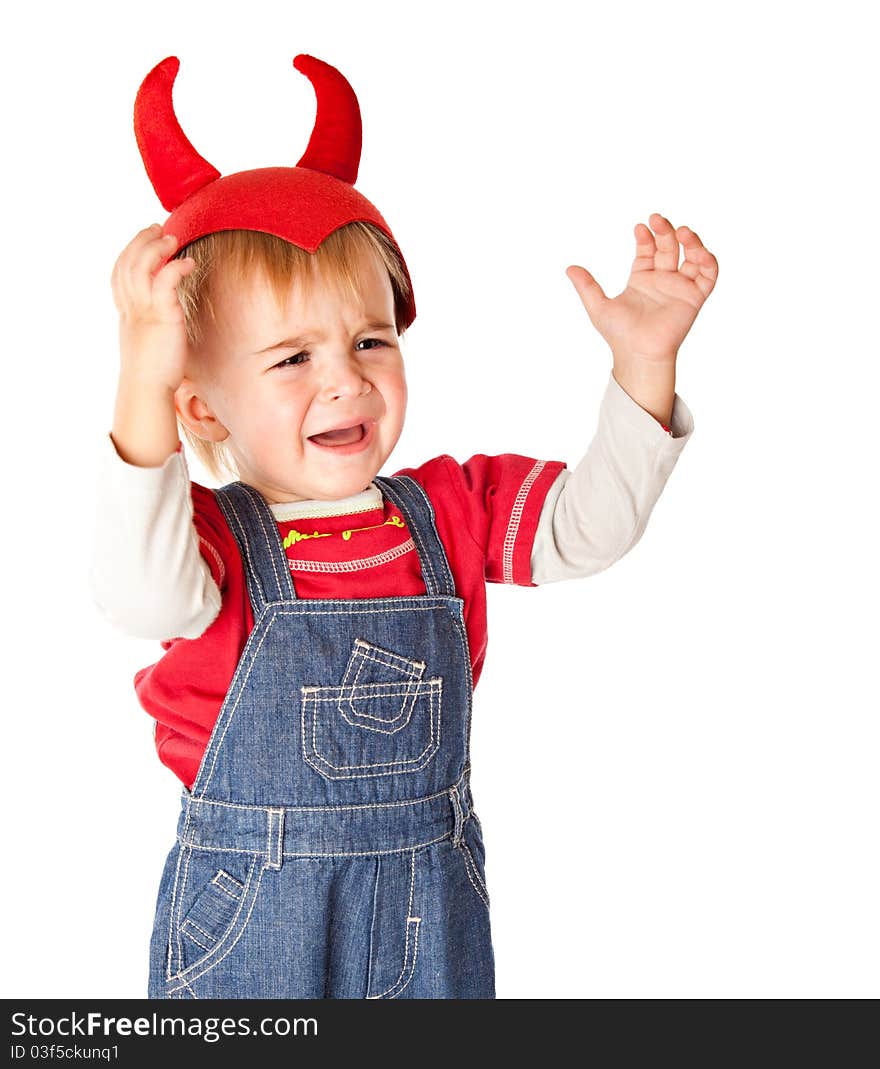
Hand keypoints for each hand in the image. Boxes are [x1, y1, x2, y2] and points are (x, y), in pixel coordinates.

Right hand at [110, 223, 197, 391]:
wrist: (147, 390)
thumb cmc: (151, 374)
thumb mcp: (145, 344)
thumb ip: (150, 327)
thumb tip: (161, 324)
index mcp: (126, 314)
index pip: (119, 274)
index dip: (129, 253)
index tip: (143, 241)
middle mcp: (131, 308)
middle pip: (127, 262)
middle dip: (141, 241)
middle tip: (158, 229)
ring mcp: (145, 310)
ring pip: (142, 265)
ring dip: (157, 248)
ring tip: (173, 239)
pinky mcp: (163, 315)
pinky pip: (166, 280)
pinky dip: (176, 267)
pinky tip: (189, 264)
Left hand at [565, 213, 717, 365]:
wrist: (638, 354)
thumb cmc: (619, 335)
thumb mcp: (598, 306)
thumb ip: (587, 286)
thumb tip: (569, 268)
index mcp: (642, 279)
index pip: (648, 250)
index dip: (646, 237)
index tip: (640, 227)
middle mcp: (663, 281)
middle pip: (669, 248)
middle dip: (665, 232)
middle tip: (657, 219)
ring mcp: (680, 288)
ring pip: (692, 257)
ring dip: (691, 242)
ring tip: (682, 231)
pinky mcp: (694, 298)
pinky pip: (708, 275)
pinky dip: (708, 261)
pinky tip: (699, 251)